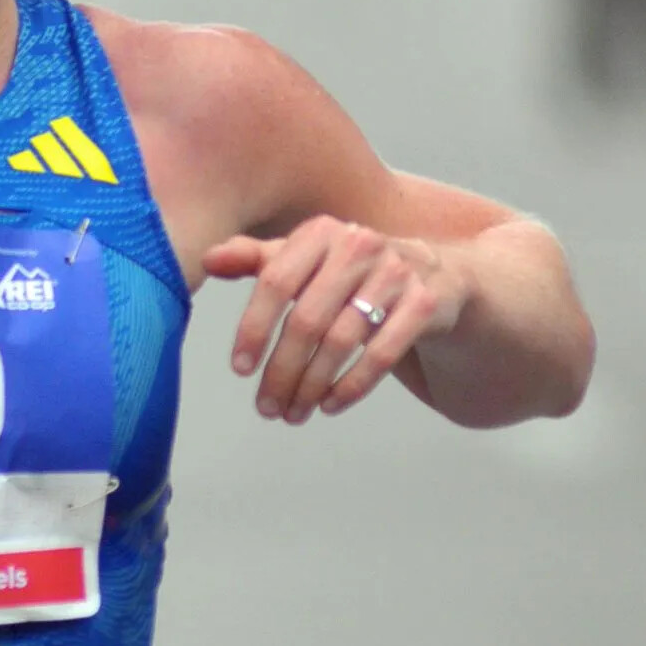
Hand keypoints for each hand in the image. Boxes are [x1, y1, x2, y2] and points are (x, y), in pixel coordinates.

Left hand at [203, 216, 466, 423]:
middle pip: (307, 319)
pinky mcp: (426, 302)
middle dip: (282, 371)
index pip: (275, 282)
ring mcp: (396, 273)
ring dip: (312, 385)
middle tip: (266, 408)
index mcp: (320, 232)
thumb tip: (207, 260)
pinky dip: (353, 385)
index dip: (253, 328)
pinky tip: (330, 405)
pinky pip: (383, 353)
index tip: (240, 369)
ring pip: (343, 340)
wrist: (438, 274)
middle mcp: (358, 245)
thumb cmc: (354, 271)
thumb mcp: (307, 258)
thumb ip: (258, 259)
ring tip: (293, 413)